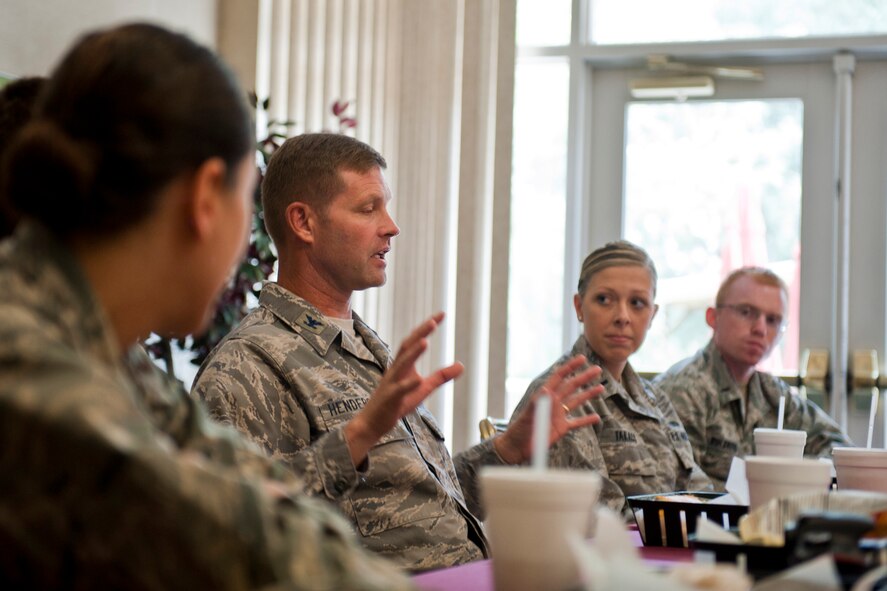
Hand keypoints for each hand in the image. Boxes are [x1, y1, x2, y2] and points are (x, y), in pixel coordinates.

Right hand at [345, 312, 463, 465]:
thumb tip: (461, 365)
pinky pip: (399, 390)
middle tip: (434, 321)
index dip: (427, 327)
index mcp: (403, 365)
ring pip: (401, 364)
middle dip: (419, 333)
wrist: (373, 422)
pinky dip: (408, 384)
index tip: (442, 313)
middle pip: (407, 346)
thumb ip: (440, 376)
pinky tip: (418, 380)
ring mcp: (391, 383)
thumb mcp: (423, 388)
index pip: (416, 341)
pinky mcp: (390, 398)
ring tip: (425, 341)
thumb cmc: (397, 403)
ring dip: (413, 353)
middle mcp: (396, 369)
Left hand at [493, 355, 602, 464]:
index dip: (570, 367)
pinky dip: (586, 420)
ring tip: (601, 388)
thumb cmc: (519, 430)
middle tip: (597, 369)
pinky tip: (596, 417)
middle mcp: (554, 403)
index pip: (559, 377)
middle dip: (584, 377)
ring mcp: (558, 415)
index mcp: (545, 396)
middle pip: (571, 386)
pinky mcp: (561, 428)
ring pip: (576, 401)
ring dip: (588, 394)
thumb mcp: (528, 415)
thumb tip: (546, 389)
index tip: (582, 359)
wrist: (517, 447)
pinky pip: (577, 422)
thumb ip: (538, 403)